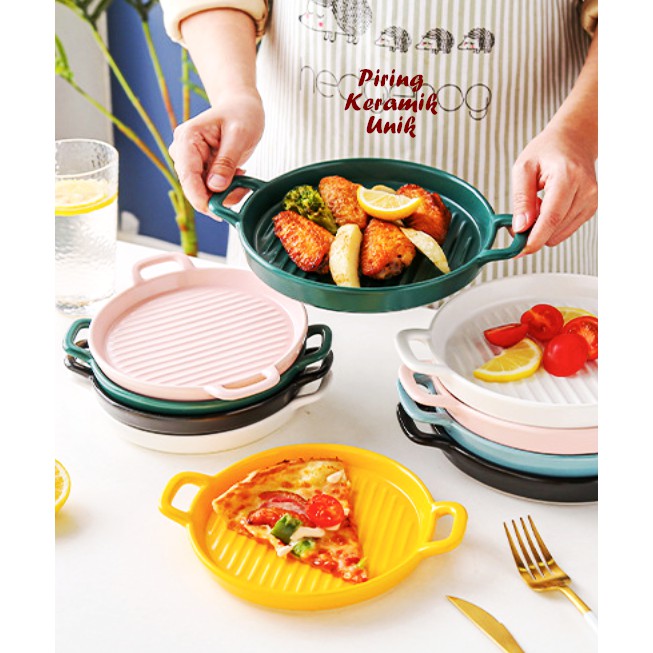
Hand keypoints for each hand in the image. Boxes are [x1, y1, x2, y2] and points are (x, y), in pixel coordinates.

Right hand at [169, 87, 263, 214]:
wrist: (242, 107)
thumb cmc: (241, 113)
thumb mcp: (239, 135)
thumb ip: (226, 161)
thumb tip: (215, 187)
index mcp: (187, 138)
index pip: (187, 176)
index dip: (199, 198)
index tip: (216, 212)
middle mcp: (183, 152)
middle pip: (194, 188)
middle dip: (218, 196)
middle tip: (242, 188)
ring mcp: (191, 162)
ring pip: (204, 192)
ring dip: (225, 193)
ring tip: (242, 177)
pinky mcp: (201, 170)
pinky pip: (211, 190)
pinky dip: (227, 190)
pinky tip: (238, 176)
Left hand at [511, 122, 597, 254]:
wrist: (574, 139)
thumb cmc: (547, 150)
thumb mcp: (523, 168)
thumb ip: (521, 199)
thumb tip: (520, 227)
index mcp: (568, 177)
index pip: (551, 219)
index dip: (533, 239)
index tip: (517, 252)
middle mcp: (586, 190)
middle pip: (555, 230)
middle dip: (532, 232)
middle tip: (519, 218)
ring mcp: (592, 200)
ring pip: (559, 234)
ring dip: (542, 227)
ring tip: (538, 203)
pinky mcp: (592, 207)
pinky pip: (566, 229)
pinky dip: (552, 224)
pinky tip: (548, 206)